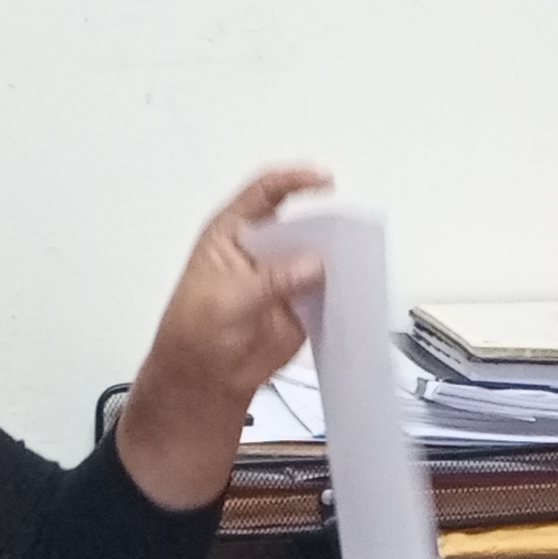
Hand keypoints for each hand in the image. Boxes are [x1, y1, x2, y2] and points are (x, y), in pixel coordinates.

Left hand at [153, 165, 336, 405]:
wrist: (203, 378)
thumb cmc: (196, 330)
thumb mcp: (228, 299)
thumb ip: (273, 279)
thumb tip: (317, 264)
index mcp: (234, 231)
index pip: (266, 192)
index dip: (294, 180)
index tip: (325, 181)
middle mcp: (263, 246)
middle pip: (300, 222)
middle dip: (325, 224)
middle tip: (350, 235)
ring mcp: (284, 275)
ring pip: (318, 255)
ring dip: (338, 258)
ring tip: (361, 263)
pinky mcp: (301, 303)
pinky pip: (328, 289)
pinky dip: (341, 289)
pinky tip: (356, 291)